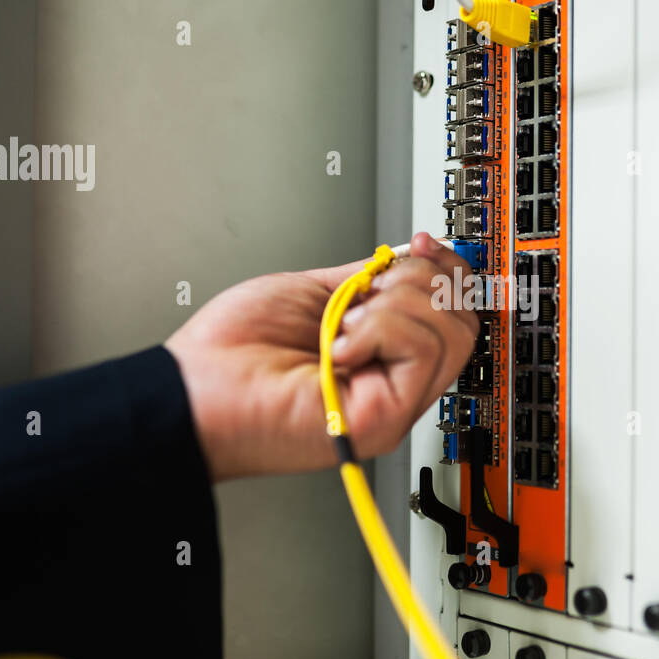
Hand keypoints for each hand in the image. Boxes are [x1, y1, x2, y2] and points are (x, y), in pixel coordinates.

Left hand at [165, 232, 479, 480]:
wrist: (196, 391)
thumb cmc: (232, 354)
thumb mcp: (314, 292)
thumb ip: (367, 280)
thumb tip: (408, 257)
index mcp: (382, 354)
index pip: (453, 310)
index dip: (446, 267)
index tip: (419, 242)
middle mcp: (396, 381)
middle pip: (462, 318)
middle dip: (419, 281)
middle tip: (367, 294)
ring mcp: (395, 401)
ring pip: (450, 329)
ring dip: (393, 306)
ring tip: (344, 325)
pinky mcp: (387, 416)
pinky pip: (423, 348)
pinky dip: (381, 328)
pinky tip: (340, 344)